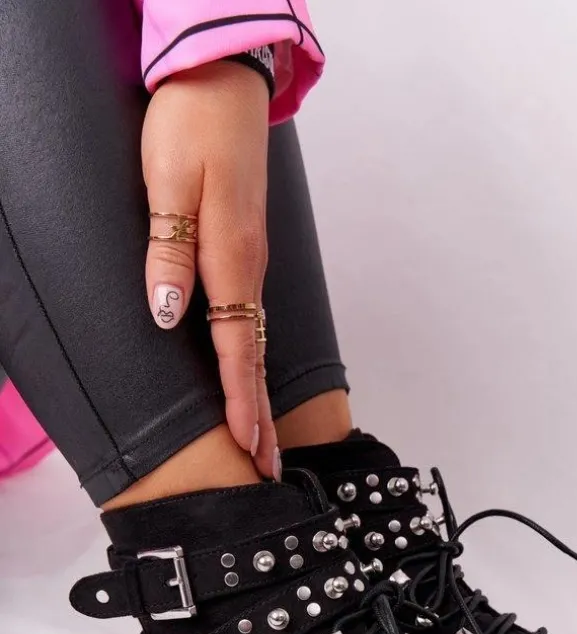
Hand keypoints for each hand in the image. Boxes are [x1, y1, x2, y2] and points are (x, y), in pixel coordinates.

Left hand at [142, 61, 276, 477]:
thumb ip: (169, 253)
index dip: (242, 402)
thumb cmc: (191, 124)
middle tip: (269, 470)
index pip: (237, 348)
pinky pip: (249, 321)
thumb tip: (169, 316)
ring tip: (262, 442)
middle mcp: (248, 268)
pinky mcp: (242, 251)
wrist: (223, 80)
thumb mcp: (168, 184)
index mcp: (230, 258)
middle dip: (263, 418)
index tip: (248, 448)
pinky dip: (252, 362)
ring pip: (255, 344)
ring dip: (259, 397)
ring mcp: (249, 261)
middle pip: (256, 358)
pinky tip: (250, 380)